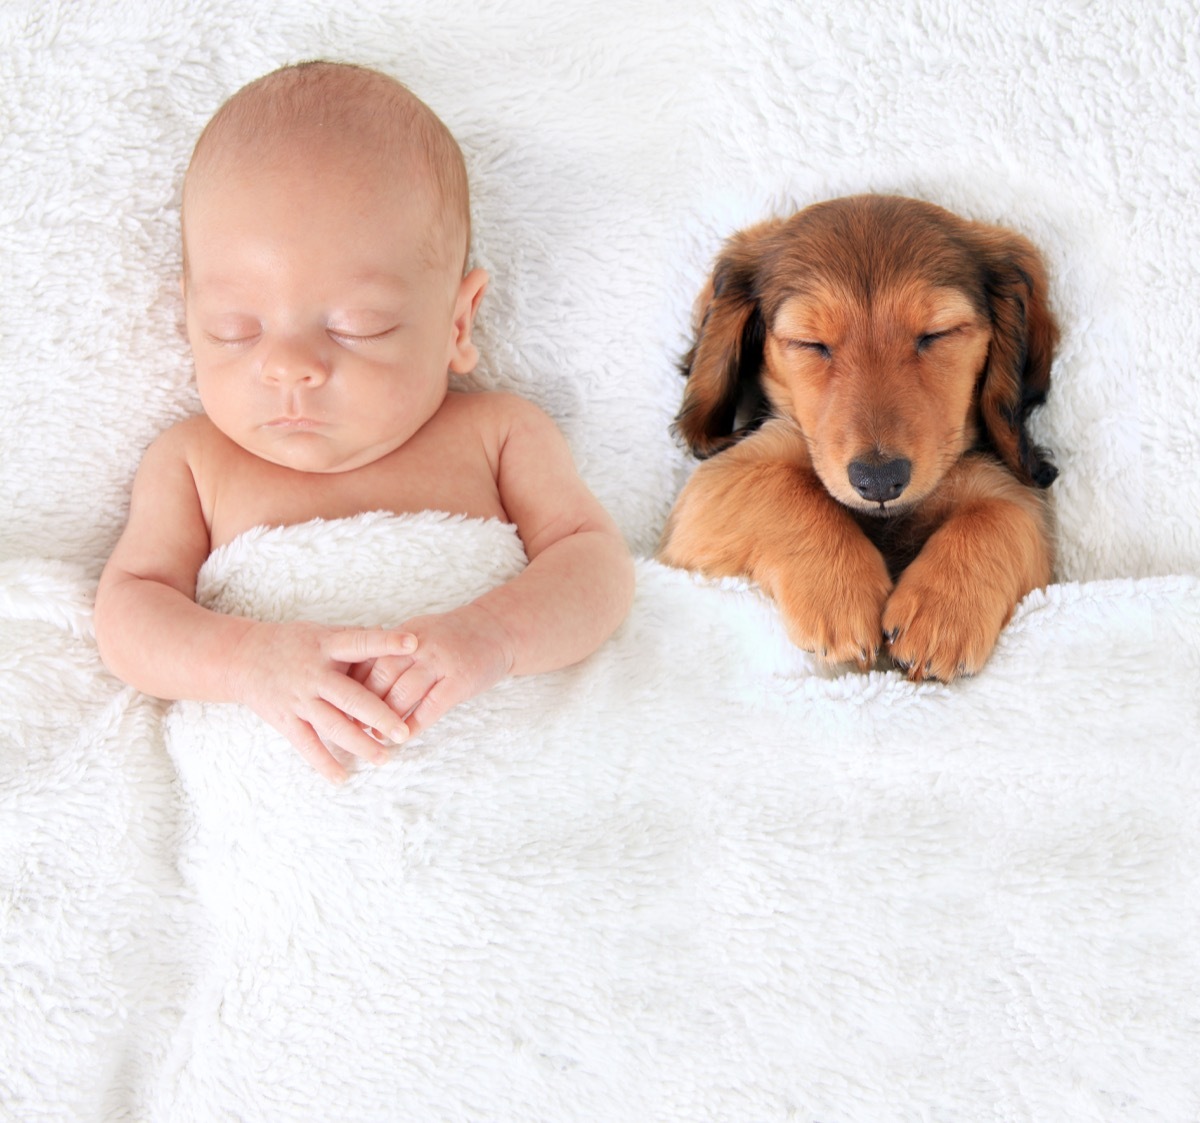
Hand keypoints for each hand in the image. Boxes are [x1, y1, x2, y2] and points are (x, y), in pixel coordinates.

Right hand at [225, 620, 419, 783]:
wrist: (243, 658)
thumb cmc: (293, 643)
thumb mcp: (322, 632)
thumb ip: (356, 639)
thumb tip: (396, 640)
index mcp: (327, 646)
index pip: (360, 643)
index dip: (385, 643)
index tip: (413, 644)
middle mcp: (314, 674)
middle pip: (351, 697)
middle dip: (379, 716)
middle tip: (403, 732)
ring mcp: (299, 699)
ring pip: (333, 726)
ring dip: (359, 744)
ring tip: (384, 758)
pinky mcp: (285, 719)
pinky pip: (307, 745)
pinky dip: (324, 763)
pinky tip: (343, 778)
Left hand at [359, 603, 514, 739]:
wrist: (499, 630)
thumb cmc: (455, 638)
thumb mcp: (420, 635)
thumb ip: (393, 653)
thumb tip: (358, 677)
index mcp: (406, 635)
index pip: (370, 658)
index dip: (353, 683)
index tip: (339, 702)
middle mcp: (420, 646)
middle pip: (382, 675)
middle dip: (364, 703)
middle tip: (350, 725)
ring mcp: (441, 662)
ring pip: (404, 692)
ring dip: (386, 717)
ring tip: (375, 735)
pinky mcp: (460, 681)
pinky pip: (431, 707)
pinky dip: (415, 724)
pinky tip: (404, 737)